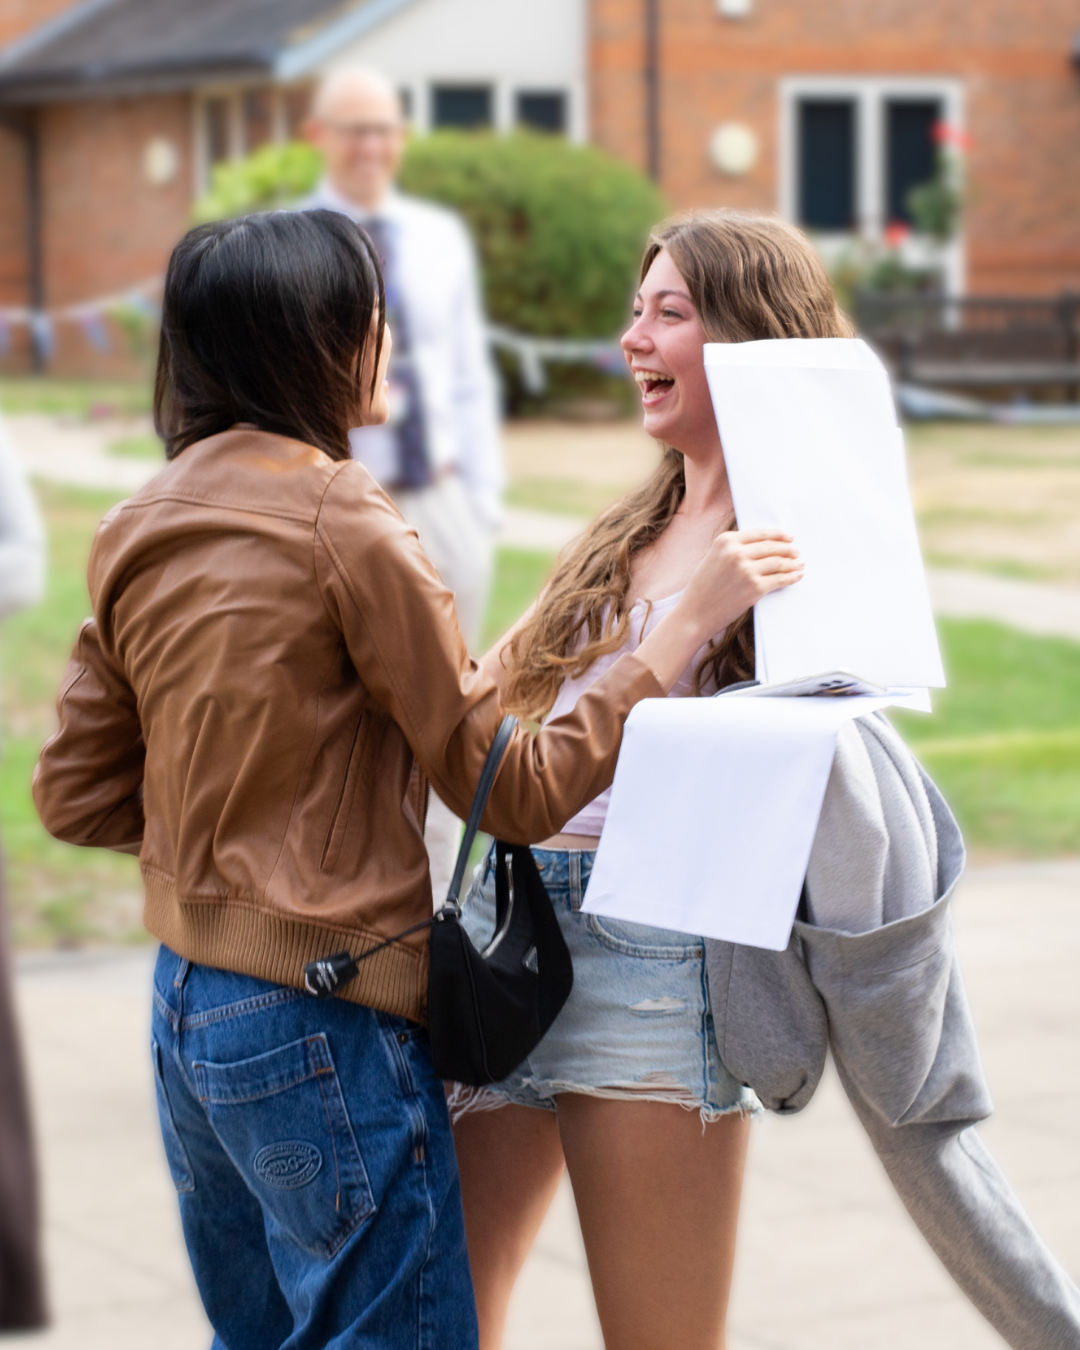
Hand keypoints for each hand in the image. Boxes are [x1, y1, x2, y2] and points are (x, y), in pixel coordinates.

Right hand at [679, 528, 801, 638]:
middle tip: (796, 552)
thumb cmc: (702, 588)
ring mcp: (747, 570)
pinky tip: (796, 576)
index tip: (789, 537)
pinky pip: (779, 579)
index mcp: (725, 541)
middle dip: (788, 549)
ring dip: (792, 563)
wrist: (695, 613)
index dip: (778, 535)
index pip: (760, 534)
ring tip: (799, 564)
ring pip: (778, 562)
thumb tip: (763, 546)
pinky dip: (791, 577)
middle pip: (771, 547)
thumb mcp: (713, 558)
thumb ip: (733, 549)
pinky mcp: (755, 588)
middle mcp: (737, 553)